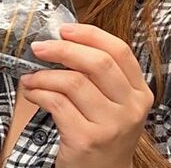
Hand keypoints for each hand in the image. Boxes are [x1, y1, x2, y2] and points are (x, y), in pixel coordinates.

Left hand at [20, 23, 152, 167]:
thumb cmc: (103, 132)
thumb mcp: (114, 103)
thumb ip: (99, 74)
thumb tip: (63, 41)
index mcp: (139, 92)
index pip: (120, 50)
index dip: (90, 34)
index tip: (65, 29)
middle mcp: (131, 108)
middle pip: (98, 63)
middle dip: (64, 49)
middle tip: (40, 46)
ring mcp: (111, 126)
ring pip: (74, 82)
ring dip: (45, 74)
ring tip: (31, 76)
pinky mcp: (87, 140)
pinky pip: (57, 104)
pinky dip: (39, 93)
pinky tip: (32, 92)